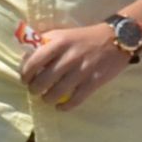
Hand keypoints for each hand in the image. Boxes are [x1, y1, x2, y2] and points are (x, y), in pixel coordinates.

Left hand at [17, 20, 135, 106]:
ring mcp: (83, 70)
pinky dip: (65, 107)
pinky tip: (61, 107)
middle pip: (42, 81)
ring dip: (47, 99)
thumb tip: (25, 57)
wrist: (117, 38)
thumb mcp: (62, 34)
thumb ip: (44, 43)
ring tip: (47, 98)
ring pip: (56, 93)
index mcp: (59, 42)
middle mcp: (69, 57)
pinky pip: (75, 99)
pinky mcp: (95, 81)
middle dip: (34, 89)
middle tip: (36, 90)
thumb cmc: (84, 37)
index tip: (26, 78)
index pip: (33, 63)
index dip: (25, 74)